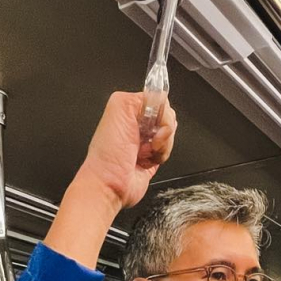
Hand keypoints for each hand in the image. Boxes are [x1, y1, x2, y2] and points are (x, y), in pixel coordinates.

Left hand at [75, 91, 177, 209]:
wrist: (110, 184)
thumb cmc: (108, 154)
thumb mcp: (120, 108)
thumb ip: (141, 96)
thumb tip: (160, 97)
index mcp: (128, 109)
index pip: (158, 99)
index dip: (160, 112)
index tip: (150, 122)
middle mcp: (137, 123)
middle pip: (168, 116)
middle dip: (163, 129)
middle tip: (148, 139)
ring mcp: (147, 140)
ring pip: (171, 133)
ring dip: (163, 144)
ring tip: (145, 152)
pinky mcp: (154, 156)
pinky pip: (170, 149)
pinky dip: (163, 155)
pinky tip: (147, 160)